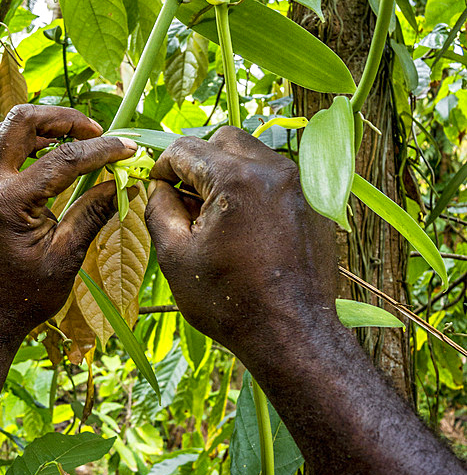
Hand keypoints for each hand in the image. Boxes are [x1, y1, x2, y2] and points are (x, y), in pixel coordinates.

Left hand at [0, 105, 136, 346]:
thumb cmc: (20, 298)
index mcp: (8, 202)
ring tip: (78, 139)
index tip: (128, 149)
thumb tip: (125, 183)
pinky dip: (28, 143)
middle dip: (64, 119)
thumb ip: (93, 213)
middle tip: (96, 131)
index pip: (63, 158)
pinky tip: (52, 157)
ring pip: (7, 129)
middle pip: (22, 120)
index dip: (101, 150)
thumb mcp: (64, 258)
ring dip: (44, 127)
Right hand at [145, 127, 338, 370]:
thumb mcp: (175, 256)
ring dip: (229, 173)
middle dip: (199, 161)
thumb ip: (159, 208)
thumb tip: (159, 185)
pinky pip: (276, 178)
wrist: (293, 334)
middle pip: (224, 140)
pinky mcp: (316, 201)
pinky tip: (246, 226)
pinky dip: (256, 189)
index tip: (157, 186)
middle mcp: (273, 169)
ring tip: (216, 215)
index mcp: (235, 178)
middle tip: (187, 197)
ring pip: (253, 155)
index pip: (186, 149)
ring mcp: (300, 183)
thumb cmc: (230, 301)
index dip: (163, 166)